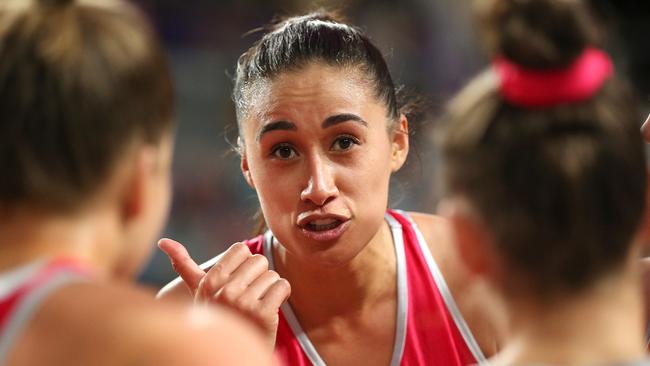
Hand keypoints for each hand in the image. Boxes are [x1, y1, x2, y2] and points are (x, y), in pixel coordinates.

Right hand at [158, 238, 290, 347]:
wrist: (232, 351)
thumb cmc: (218, 315)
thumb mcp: (199, 291)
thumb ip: (184, 265)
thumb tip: (162, 241)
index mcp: (210, 281)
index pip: (241, 249)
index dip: (244, 264)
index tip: (237, 281)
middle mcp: (224, 291)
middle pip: (259, 261)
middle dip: (258, 276)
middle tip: (248, 296)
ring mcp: (244, 303)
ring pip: (272, 274)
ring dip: (269, 289)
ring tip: (256, 305)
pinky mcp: (264, 314)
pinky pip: (283, 286)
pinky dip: (281, 295)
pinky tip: (269, 309)